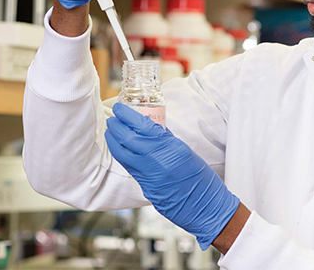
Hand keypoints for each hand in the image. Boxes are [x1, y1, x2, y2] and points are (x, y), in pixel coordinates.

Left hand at [105, 103, 239, 249]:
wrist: (203, 205)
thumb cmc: (200, 177)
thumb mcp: (184, 150)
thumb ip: (165, 139)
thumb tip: (151, 127)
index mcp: (169, 148)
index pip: (142, 126)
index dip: (127, 115)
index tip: (119, 108)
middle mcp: (155, 160)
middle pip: (127, 139)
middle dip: (116, 127)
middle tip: (113, 118)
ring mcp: (148, 175)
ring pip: (122, 154)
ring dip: (113, 140)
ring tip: (111, 131)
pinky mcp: (144, 186)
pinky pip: (127, 166)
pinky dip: (120, 154)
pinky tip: (119, 148)